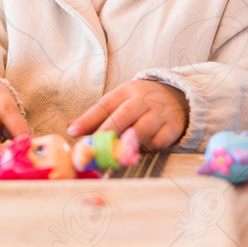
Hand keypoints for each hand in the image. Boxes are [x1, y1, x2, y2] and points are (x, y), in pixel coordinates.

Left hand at [66, 80, 188, 150]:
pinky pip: (158, 142)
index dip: (88, 119)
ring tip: (112, 155)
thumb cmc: (139, 103)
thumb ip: (97, 116)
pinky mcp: (173, 127)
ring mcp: (160, 113)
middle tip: (92, 148)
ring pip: (142, 130)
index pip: (105, 104)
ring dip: (126, 144)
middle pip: (124, 115)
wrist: (176, 97)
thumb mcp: (119, 102)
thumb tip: (71, 129)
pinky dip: (146, 149)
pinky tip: (137, 151)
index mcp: (126, 91)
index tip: (73, 132)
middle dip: (106, 133)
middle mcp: (143, 100)